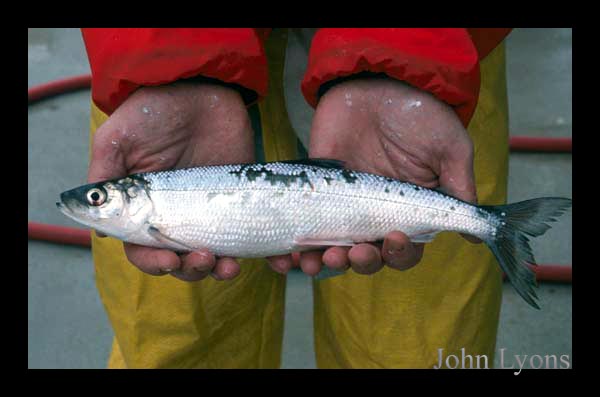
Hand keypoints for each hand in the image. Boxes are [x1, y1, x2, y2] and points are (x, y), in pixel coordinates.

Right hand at [88, 82, 253, 281]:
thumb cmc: (154, 111)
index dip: (153, 262)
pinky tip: (263, 259)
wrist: (202, 87)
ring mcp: (209, 211)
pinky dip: (255, 254)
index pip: (143, 248)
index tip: (168, 260)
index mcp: (143, 207)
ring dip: (218, 270)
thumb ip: (106, 178)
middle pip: (179, 260)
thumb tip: (100, 231)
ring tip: (228, 266)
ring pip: (212, 256)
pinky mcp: (238, 202)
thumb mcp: (118, 139)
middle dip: (190, 269)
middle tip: (203, 259)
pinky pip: (247, 235)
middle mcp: (176, 215)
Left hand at [268, 78, 478, 276]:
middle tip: (355, 253)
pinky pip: (305, 221)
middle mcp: (375, 211)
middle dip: (361, 262)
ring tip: (321, 261)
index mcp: (407, 209)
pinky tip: (292, 254)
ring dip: (328, 261)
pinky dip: (298, 243)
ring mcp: (343, 201)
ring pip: (335, 245)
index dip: (399, 255)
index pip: (405, 249)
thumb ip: (458, 190)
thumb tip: (475, 235)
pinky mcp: (316, 187)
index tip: (392, 239)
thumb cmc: (420, 113)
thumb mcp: (449, 149)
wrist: (378, 79)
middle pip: (368, 254)